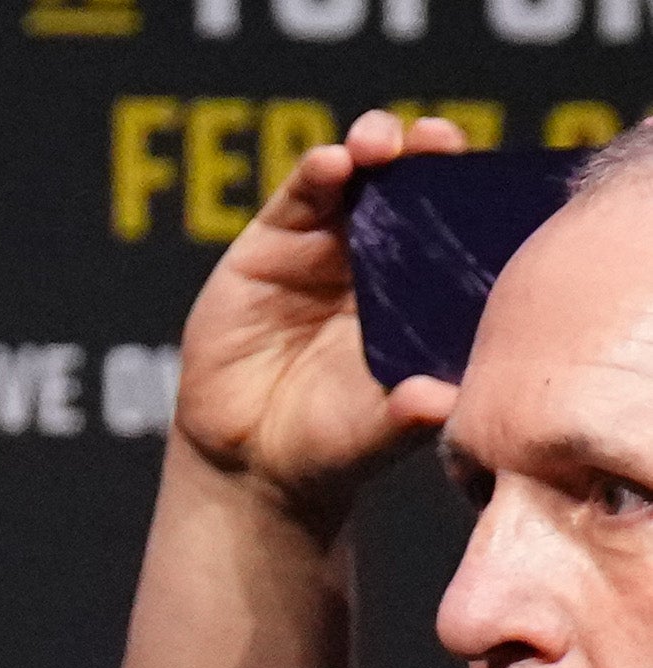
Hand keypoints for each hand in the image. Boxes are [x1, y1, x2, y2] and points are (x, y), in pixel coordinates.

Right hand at [177, 106, 466, 529]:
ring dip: (371, 146)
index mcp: (424, 287)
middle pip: (411, 182)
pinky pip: (297, 197)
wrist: (249, 461)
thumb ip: (407, 413)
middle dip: (426, 151)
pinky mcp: (268, 246)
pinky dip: (315, 173)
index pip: (456, 222)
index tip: (483, 176)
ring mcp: (323, 246)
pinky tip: (329, 164)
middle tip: (434, 141)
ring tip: (376, 144)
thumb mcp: (375, 430)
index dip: (470, 190)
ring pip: (356, 175)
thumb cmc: (330, 442)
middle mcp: (380, 256)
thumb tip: (441, 403)